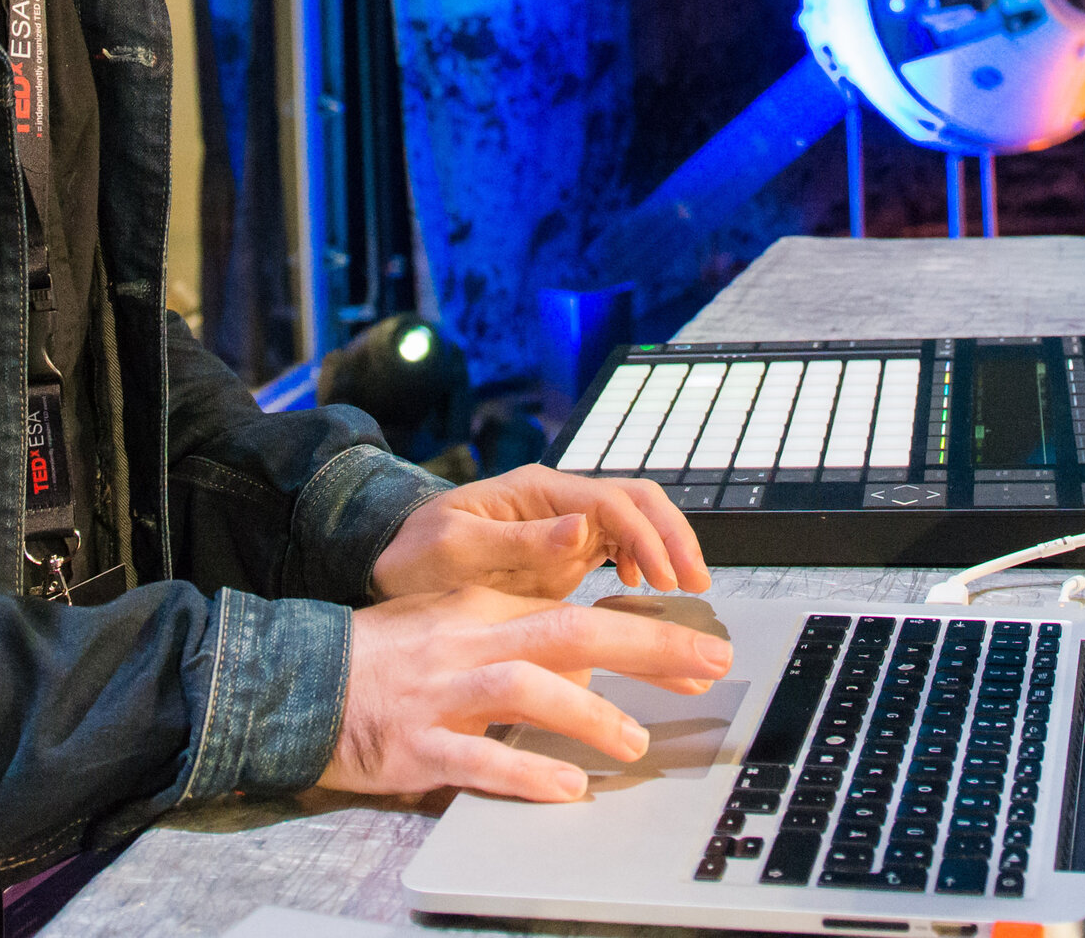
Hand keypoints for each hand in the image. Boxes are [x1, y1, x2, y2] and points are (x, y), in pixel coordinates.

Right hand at [319, 585, 733, 797]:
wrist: (300, 679)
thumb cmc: (389, 656)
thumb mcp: (462, 628)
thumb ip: (524, 642)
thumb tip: (592, 670)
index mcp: (487, 610)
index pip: (580, 612)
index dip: (646, 630)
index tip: (702, 648)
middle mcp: (472, 641)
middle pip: (570, 631)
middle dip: (647, 643)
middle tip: (708, 662)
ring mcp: (443, 692)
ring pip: (525, 688)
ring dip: (589, 713)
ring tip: (635, 742)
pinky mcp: (416, 743)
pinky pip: (476, 758)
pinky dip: (523, 773)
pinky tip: (564, 789)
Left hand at [371, 464, 711, 601]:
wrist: (389, 563)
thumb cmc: (415, 554)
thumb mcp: (455, 548)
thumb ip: (517, 539)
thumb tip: (580, 528)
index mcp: (537, 491)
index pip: (612, 502)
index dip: (647, 536)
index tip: (668, 577)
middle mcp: (558, 502)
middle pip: (637, 502)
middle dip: (673, 536)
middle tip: (696, 583)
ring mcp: (564, 527)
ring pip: (635, 524)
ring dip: (666, 550)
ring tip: (687, 591)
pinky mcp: (563, 555)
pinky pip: (617, 550)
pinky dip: (643, 565)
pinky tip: (647, 593)